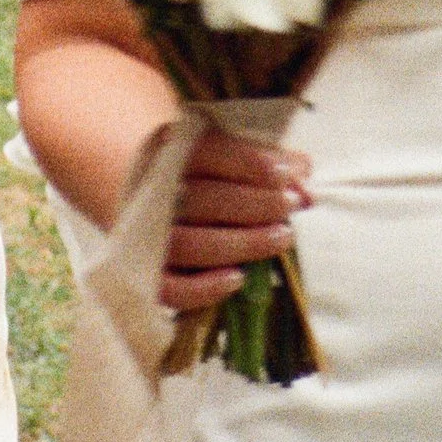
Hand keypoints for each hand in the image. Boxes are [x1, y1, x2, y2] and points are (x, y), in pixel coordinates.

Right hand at [159, 122, 311, 315]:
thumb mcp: (225, 157)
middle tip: (293, 205)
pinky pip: (168, 289)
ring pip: (189, 244)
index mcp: (166, 153)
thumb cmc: (197, 177)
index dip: (246, 162)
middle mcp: (148, 193)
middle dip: (255, 204)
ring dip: (241, 243)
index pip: (204, 152)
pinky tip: (238, 280)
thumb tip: (303, 170)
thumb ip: (262, 160)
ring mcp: (142, 237)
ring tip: (283, 237)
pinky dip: (202, 288)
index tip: (285, 174)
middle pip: (202, 199)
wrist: (137, 208)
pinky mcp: (144, 276)